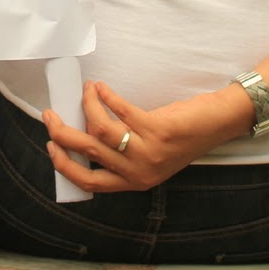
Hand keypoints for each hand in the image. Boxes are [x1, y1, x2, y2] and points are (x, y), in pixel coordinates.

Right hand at [42, 79, 244, 193]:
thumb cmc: (182, 138)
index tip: (51, 146)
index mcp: (134, 181)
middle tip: (50, 115)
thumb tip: (85, 130)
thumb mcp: (149, 156)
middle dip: (61, 133)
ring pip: (99, 129)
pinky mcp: (157, 129)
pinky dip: (105, 95)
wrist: (217, 125)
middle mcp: (139, 172)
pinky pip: (120, 109)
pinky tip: (101, 87)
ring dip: (86, 105)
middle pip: (86, 154)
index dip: (64, 165)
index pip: (89, 182)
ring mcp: (148, 151)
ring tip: (85, 91)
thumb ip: (123, 153)